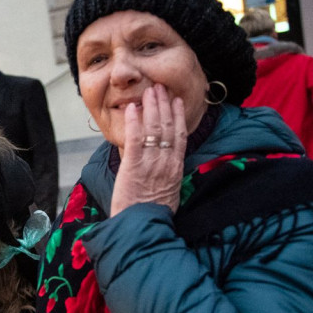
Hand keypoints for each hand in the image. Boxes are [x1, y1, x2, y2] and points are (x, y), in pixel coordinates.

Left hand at [110, 84, 188, 215]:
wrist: (142, 225)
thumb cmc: (153, 213)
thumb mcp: (169, 193)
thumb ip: (168, 176)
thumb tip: (167, 167)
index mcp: (175, 168)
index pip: (180, 135)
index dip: (178, 116)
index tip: (176, 101)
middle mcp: (165, 161)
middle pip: (167, 126)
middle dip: (164, 104)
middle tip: (160, 87)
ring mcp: (150, 162)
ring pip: (153, 128)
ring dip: (151, 106)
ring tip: (149, 91)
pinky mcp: (133, 165)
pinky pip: (135, 138)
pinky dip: (135, 121)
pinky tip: (133, 107)